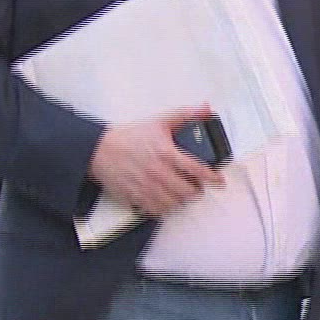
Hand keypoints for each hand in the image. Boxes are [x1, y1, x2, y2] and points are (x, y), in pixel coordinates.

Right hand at [88, 105, 223, 216]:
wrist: (99, 149)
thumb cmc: (129, 136)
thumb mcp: (160, 121)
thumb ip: (186, 115)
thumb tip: (206, 108)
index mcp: (166, 153)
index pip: (197, 169)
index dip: (212, 178)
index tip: (219, 181)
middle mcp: (157, 172)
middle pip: (187, 191)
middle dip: (196, 190)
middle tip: (196, 186)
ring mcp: (146, 186)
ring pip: (174, 203)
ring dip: (181, 200)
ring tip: (181, 193)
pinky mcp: (135, 196)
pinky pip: (156, 210)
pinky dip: (164, 208)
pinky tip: (166, 200)